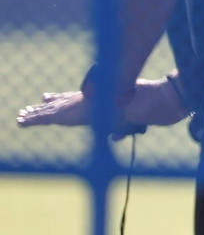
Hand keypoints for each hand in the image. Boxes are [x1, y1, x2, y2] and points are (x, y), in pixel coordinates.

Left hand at [17, 77, 185, 128]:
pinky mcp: (77, 113)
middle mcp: (89, 100)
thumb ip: (123, 128)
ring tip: (20, 118)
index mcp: (101, 99)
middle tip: (32, 106)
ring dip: (36, 115)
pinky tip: (22, 121)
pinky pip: (50, 118)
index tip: (49, 97)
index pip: (77, 99)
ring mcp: (82, 106)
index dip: (62, 98)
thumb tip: (114, 137)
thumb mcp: (135, 118)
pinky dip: (36, 120)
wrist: (152, 101)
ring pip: (52, 111)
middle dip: (47, 105)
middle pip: (62, 102)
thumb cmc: (151, 105)